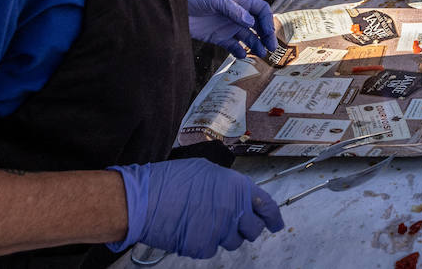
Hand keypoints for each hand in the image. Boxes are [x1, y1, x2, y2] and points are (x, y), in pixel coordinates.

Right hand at [108, 159, 283, 258]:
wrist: (145, 199)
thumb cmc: (171, 181)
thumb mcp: (207, 171)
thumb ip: (227, 185)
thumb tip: (234, 194)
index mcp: (237, 187)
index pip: (266, 206)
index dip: (273, 217)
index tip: (276, 223)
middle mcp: (234, 210)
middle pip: (252, 230)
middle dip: (246, 229)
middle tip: (236, 225)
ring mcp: (219, 230)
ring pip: (232, 242)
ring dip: (224, 236)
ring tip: (204, 222)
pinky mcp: (203, 247)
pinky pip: (210, 249)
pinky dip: (203, 243)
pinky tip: (191, 230)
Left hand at [186, 0, 277, 58]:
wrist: (174, 7)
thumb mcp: (215, 0)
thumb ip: (233, 10)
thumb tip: (251, 22)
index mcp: (240, 2)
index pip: (261, 10)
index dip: (267, 20)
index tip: (268, 33)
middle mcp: (237, 15)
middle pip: (258, 25)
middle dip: (266, 36)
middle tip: (271, 49)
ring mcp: (228, 26)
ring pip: (248, 37)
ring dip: (256, 45)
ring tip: (260, 54)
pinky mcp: (218, 37)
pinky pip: (233, 46)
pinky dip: (239, 51)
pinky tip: (241, 55)